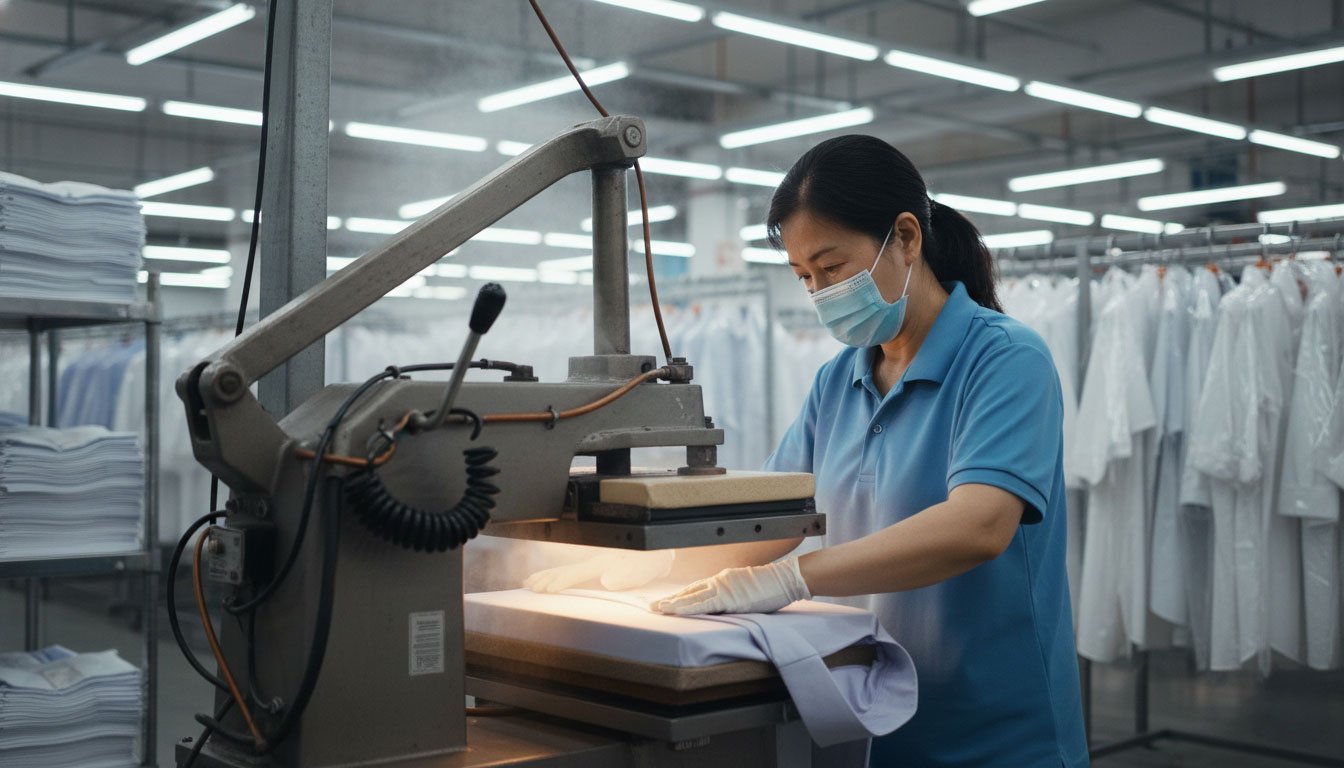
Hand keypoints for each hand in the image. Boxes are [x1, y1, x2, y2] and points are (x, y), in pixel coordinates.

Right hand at [524, 549, 674, 592]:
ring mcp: (595, 562)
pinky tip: (550, 578)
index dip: (560, 582)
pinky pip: (573, 570)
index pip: (576, 573)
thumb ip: (623, 577)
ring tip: (529, 581)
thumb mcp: (641, 570)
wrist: (659, 551)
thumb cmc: (650, 562)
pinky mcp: (598, 566)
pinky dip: (558, 574)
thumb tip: (606, 580)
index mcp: (604, 562)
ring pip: (566, 568)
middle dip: (546, 577)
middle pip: (565, 569)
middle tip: (527, 586)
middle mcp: (596, 560)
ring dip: (547, 575)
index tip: (544, 590)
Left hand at [651, 557, 810, 614]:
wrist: (786, 578)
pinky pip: (703, 604)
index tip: (668, 600)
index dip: (681, 595)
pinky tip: (675, 610)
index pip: (698, 588)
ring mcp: (723, 588)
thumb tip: (729, 602)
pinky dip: (687, 608)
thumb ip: (735, 593)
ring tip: (658, 609)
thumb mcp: (749, 588)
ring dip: (673, 603)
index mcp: (724, 579)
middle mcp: (719, 581)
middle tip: (654, 606)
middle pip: (690, 592)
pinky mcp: (728, 597)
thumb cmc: (772, 585)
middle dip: (672, 599)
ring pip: (692, 597)